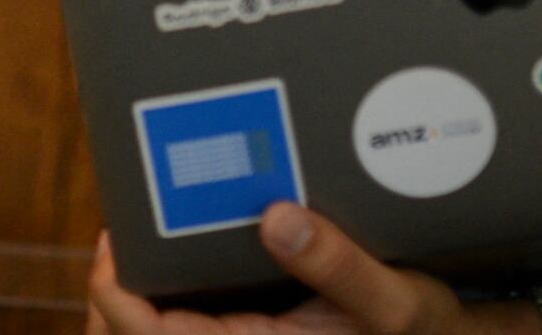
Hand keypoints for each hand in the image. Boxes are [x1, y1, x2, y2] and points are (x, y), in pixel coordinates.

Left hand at [86, 205, 537, 334]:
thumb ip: (338, 265)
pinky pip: (203, 312)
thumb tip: (275, 218)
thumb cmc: (431, 332)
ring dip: (151, 284)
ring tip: (145, 225)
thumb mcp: (398, 302)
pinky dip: (185, 280)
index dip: (117, 294)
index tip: (111, 242)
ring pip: (174, 321)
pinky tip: (189, 235)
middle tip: (120, 223)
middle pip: (151, 330)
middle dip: (124, 286)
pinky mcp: (262, 328)